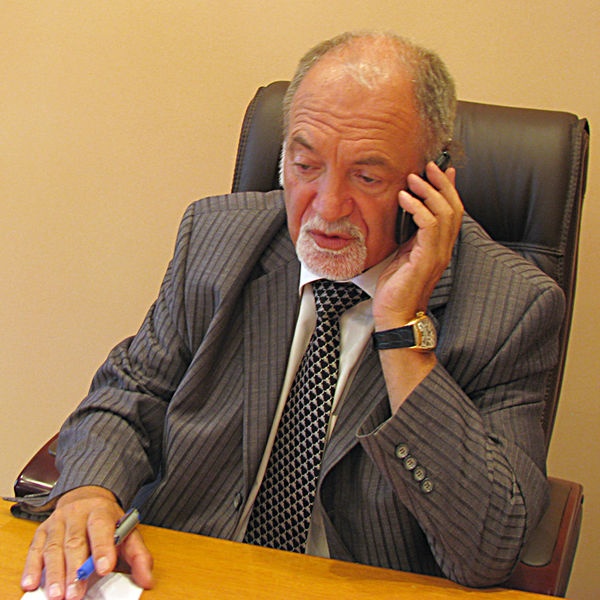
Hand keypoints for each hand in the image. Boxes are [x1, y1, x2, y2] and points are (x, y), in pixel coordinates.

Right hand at [21, 486, 153, 599]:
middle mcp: (77, 514)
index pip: (101, 528)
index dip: (102, 548)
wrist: (86, 497)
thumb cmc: (107, 521)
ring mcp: (57, 522)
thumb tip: (147, 580)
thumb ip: (138, 555)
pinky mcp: (42, 531)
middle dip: (75, 570)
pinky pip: (34, 550)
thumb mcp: (127, 532)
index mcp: (101, 511)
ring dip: (54, 574)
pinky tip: (32, 584)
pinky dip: (32, 567)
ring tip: (57, 595)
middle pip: (75, 542)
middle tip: (76, 593)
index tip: (104, 568)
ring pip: (54, 548)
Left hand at [372, 162, 462, 412]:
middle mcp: (443, 249)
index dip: (449, 189)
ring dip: (430, 192)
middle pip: (454, 208)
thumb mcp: (404, 255)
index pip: (452, 212)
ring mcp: (437, 254)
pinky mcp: (426, 259)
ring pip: (445, 213)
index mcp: (438, 247)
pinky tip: (404, 198)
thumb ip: (411, 236)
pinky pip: (429, 226)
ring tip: (414, 177)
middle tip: (429, 166)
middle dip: (443, 184)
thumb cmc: (396, 288)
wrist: (395, 316)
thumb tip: (409, 214)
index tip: (442, 169)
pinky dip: (418, 208)